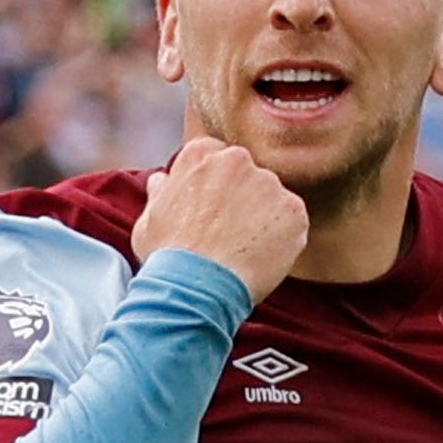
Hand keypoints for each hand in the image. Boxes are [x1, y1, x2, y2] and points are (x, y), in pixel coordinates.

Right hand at [132, 136, 307, 305]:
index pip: (219, 160)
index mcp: (201, 154)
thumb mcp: (149, 220)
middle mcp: (237, 159)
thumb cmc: (167, 258)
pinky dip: (283, 240)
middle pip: (249, 177)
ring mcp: (269, 182)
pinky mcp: (293, 209)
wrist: (195, 288)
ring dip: (264, 221)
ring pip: (272, 200)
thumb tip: (162, 180)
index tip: (212, 213)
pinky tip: (260, 259)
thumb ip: (161, 194)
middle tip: (229, 236)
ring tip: (243, 252)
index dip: (217, 189)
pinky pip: (293, 223)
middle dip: (243, 201)